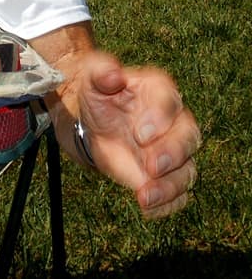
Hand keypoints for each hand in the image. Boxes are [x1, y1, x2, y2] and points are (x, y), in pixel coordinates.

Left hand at [77, 52, 200, 217]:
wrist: (91, 122)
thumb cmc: (97, 93)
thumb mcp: (92, 76)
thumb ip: (101, 70)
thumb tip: (113, 74)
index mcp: (158, 91)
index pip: (170, 101)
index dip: (160, 117)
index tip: (140, 132)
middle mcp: (173, 121)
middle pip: (189, 137)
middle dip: (173, 152)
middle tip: (150, 164)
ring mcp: (172, 151)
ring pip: (188, 169)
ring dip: (171, 185)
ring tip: (146, 195)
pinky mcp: (166, 176)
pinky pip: (178, 194)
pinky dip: (167, 204)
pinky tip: (147, 208)